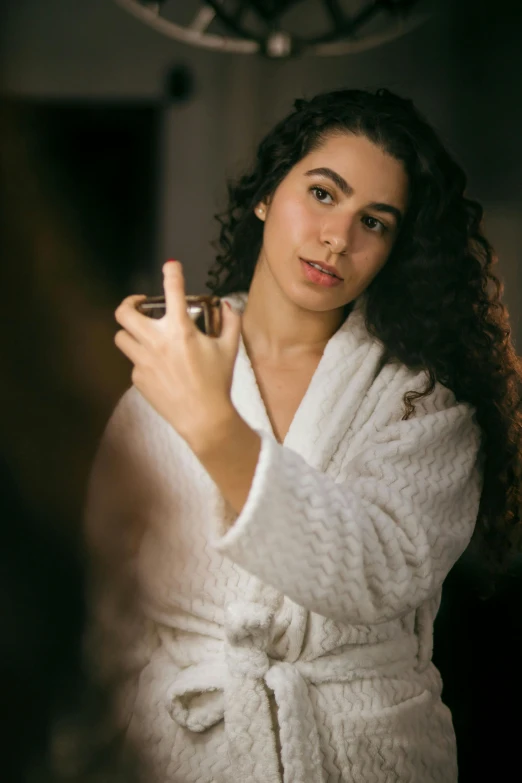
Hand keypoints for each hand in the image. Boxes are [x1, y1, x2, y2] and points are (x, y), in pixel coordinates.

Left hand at [114, 260, 241, 449]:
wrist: (203, 417)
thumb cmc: (217, 382)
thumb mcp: (230, 349)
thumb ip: (230, 322)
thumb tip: (226, 306)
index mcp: (180, 330)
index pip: (172, 290)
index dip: (171, 272)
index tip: (170, 265)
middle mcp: (156, 341)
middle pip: (124, 312)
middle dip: (128, 303)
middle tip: (139, 305)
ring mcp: (143, 361)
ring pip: (121, 337)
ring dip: (131, 332)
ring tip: (143, 335)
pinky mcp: (138, 378)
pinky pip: (134, 362)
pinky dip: (143, 360)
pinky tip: (158, 367)